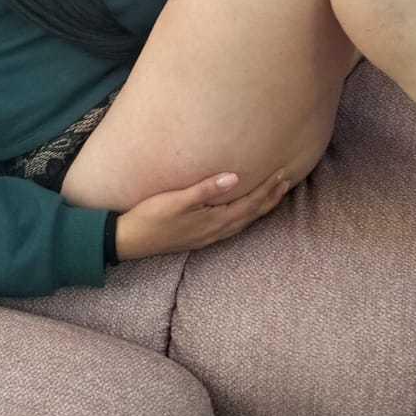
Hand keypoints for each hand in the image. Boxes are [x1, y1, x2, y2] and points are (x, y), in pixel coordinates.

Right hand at [115, 169, 292, 261]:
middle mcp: (215, 231)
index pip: (249, 204)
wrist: (129, 241)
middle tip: (287, 182)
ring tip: (272, 195)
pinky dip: (245, 217)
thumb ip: (206, 189)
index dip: (267, 189)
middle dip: (270, 198)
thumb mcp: (177, 199)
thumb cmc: (150, 216)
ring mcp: (207, 237)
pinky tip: (242, 212)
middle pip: (251, 214)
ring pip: (243, 222)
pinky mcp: (199, 237)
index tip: (283, 174)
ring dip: (260, 208)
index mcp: (214, 221)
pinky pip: (232, 226)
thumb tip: (236, 177)